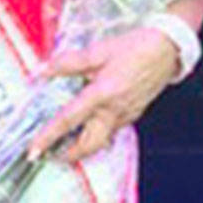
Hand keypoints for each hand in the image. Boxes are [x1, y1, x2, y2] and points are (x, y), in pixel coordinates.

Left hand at [29, 25, 183, 163]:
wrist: (168, 49)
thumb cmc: (136, 47)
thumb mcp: (98, 51)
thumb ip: (69, 63)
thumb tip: (44, 69)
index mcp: (101, 94)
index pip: (68, 120)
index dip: (48, 137)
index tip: (34, 151)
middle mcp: (113, 110)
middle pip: (88, 144)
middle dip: (69, 155)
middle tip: (52, 155)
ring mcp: (126, 114)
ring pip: (102, 140)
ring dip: (84, 146)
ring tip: (68, 144)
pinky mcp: (134, 113)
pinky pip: (113, 130)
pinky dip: (99, 133)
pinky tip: (92, 124)